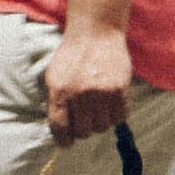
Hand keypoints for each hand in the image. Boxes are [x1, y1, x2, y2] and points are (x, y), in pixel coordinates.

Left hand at [42, 18, 134, 144]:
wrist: (96, 31)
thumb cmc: (73, 55)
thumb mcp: (54, 76)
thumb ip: (56, 103)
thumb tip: (61, 132)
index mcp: (60, 91)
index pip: (60, 128)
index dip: (63, 140)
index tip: (67, 142)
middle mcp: (80, 94)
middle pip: (83, 132)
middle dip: (83, 128)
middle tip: (85, 118)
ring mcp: (101, 92)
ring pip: (102, 127)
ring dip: (100, 121)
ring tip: (98, 106)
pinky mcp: (119, 89)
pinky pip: (120, 117)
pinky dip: (116, 114)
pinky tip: (111, 103)